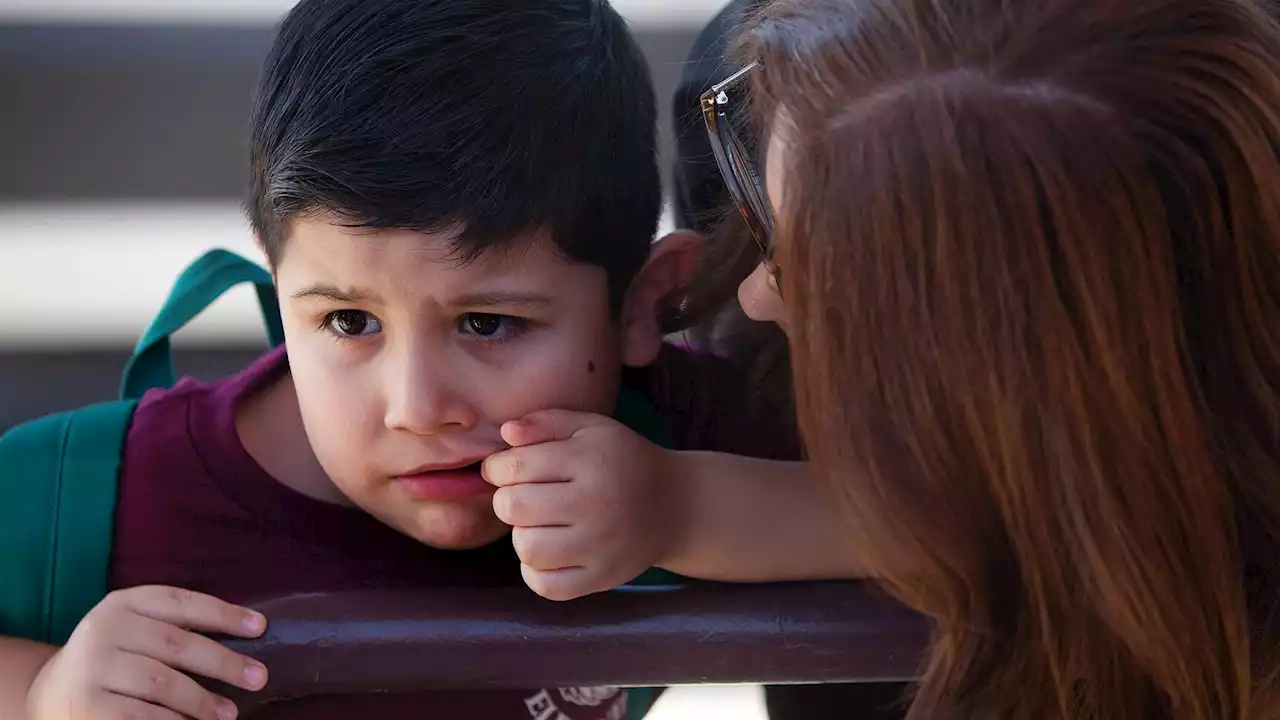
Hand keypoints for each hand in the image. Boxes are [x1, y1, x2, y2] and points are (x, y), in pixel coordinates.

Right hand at [27, 585, 268, 719]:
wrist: (50, 693)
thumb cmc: (113, 659)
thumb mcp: (135, 631)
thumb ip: (177, 629)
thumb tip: (244, 642)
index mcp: (123, 603)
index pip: (182, 603)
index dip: (224, 614)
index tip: (261, 627)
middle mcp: (104, 629)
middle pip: (178, 645)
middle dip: (225, 663)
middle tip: (259, 678)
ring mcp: (93, 668)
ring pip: (163, 684)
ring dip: (202, 701)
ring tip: (228, 713)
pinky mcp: (88, 705)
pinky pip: (143, 716)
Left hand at [482, 410, 682, 600]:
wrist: (674, 506)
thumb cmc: (622, 462)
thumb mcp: (591, 428)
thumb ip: (545, 423)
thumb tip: (505, 433)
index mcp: (589, 459)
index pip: (515, 467)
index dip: (497, 469)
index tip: (505, 471)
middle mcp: (595, 503)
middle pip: (513, 507)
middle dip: (508, 500)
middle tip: (525, 497)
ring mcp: (599, 545)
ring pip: (526, 548)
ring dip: (523, 535)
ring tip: (540, 524)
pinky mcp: (601, 577)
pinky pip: (545, 585)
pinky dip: (536, 571)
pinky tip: (549, 552)